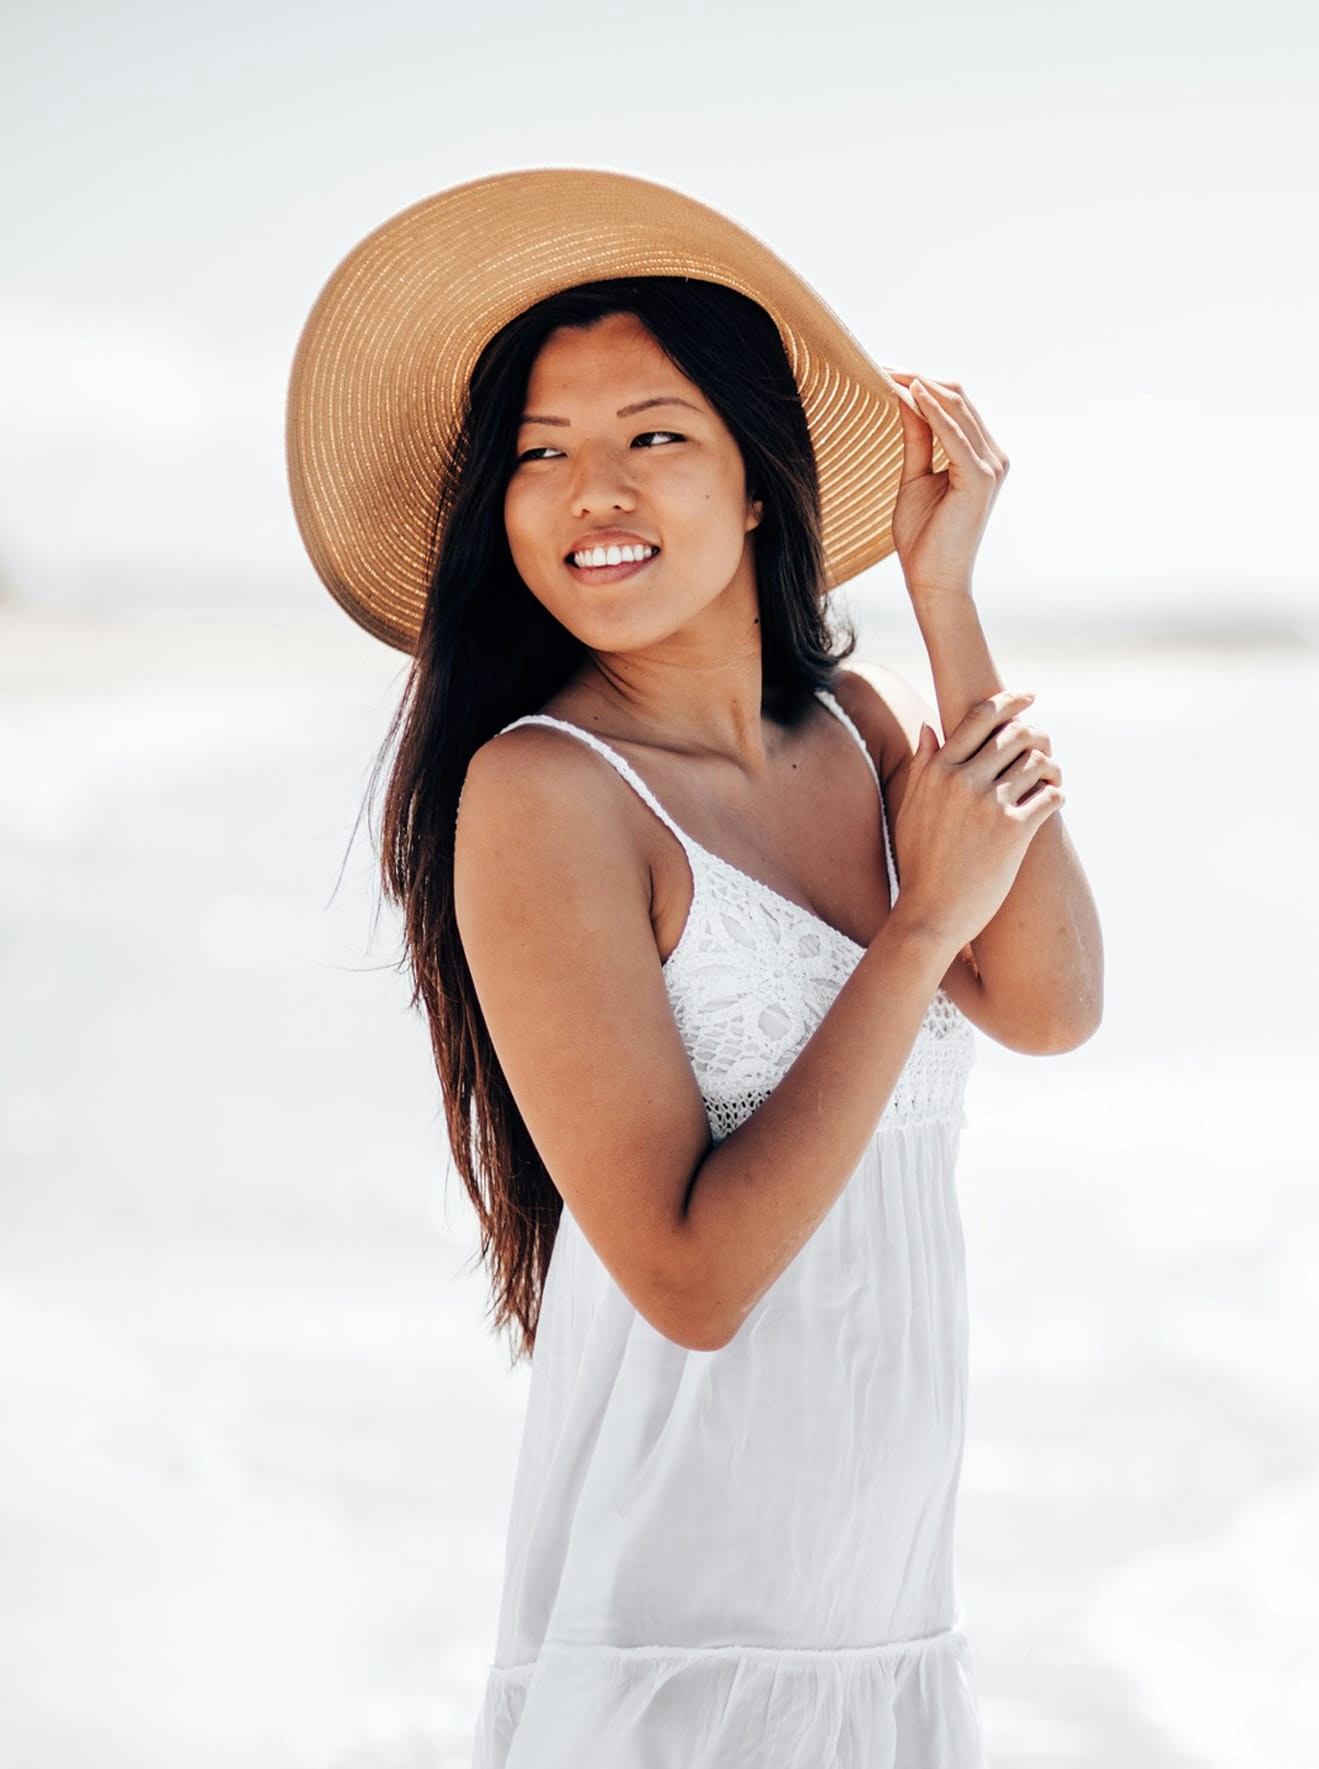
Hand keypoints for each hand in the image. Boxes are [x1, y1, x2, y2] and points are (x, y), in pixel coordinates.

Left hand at [888, 372, 1008, 599]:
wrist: (933, 580)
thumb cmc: (924, 537)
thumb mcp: (915, 475)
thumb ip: (917, 437)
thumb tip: (906, 397)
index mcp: (981, 455)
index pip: (955, 404)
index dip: (922, 383)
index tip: (886, 370)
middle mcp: (993, 455)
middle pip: (958, 398)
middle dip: (919, 379)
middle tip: (881, 366)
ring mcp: (991, 465)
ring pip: (957, 408)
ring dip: (922, 387)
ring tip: (889, 373)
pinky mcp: (980, 478)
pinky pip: (954, 434)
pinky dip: (933, 411)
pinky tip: (910, 394)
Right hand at [891, 688, 1063, 951]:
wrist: (930, 913)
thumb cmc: (918, 863)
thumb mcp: (910, 809)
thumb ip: (922, 766)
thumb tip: (929, 728)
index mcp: (938, 770)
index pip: (979, 717)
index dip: (1009, 700)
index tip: (1027, 697)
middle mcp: (963, 780)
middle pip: (1015, 733)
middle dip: (1036, 735)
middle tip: (1044, 745)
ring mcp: (989, 804)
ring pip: (1038, 762)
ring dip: (1051, 767)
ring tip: (1050, 779)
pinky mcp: (1013, 830)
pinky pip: (1051, 796)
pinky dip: (1058, 795)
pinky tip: (1053, 802)